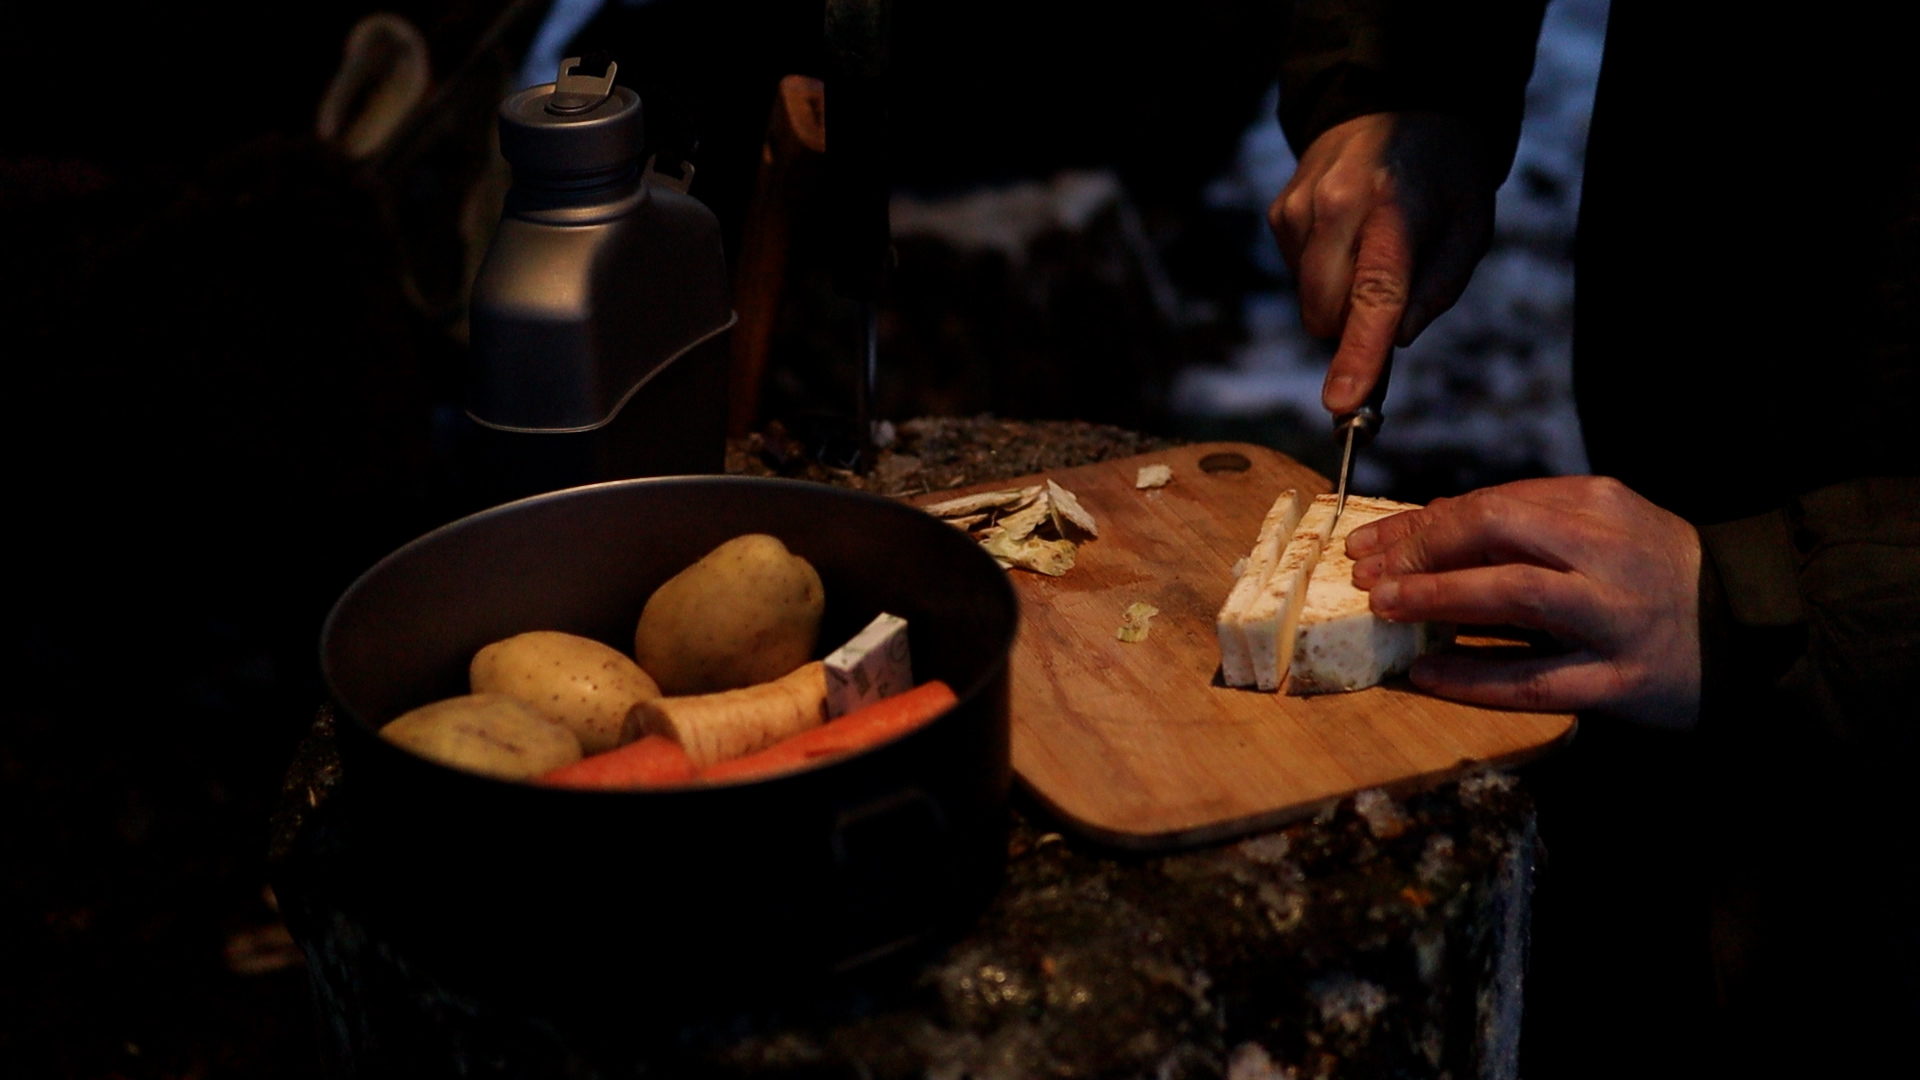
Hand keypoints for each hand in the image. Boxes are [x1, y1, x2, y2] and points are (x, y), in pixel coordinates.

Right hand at [1269, 112, 1497, 413]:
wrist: (1398, 101)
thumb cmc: (1443, 175)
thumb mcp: (1470, 228)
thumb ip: (1438, 289)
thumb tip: (1396, 339)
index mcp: (1395, 207)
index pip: (1374, 295)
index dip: (1359, 354)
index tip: (1342, 403)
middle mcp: (1336, 204)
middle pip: (1327, 313)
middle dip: (1353, 329)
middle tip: (1391, 304)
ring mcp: (1299, 208)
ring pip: (1309, 301)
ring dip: (1340, 298)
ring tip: (1372, 248)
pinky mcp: (1280, 212)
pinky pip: (1297, 275)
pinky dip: (1323, 274)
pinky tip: (1347, 235)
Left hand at [1346, 477, 1702, 728]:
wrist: (1753, 628)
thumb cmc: (1656, 573)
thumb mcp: (1603, 526)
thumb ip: (1528, 524)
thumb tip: (1429, 527)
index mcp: (1599, 504)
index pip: (1493, 503)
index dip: (1422, 523)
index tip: (1371, 545)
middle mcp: (1608, 553)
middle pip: (1500, 533)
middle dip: (1423, 551)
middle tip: (1367, 576)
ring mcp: (1616, 617)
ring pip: (1516, 596)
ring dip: (1441, 599)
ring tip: (1386, 609)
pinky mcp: (1621, 680)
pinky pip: (1536, 680)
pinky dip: (1476, 677)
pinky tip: (1428, 675)